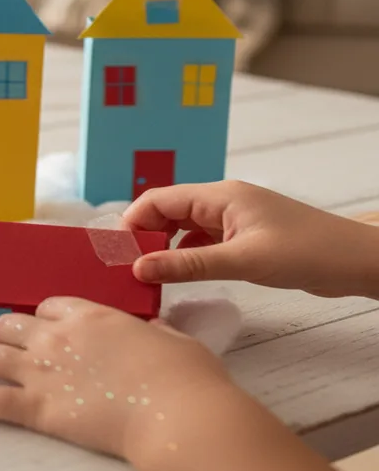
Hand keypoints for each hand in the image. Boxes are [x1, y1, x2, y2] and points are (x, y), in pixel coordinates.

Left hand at [0, 297, 236, 460]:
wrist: (177, 416)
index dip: (46, 315)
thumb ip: (153, 331)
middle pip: (13, 324)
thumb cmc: (185, 377)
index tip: (47, 324)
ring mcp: (44, 371)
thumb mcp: (172, 338)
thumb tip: (152, 332)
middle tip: (10, 342)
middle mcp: (58, 337)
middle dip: (9, 332)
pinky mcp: (39, 409)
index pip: (49, 305)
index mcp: (90, 315)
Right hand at [123, 180, 378, 298]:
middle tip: (126, 265)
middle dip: (144, 235)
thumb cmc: (308, 252)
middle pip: (167, 212)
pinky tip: (178, 274)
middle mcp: (222, 202)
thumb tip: (139, 267)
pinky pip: (202, 242)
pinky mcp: (244, 238)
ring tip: (146, 272)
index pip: (159, 199)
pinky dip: (186, 256)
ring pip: (184, 228)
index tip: (115, 250)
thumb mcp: (243, 261)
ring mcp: (233, 220)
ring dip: (164, 247)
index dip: (133, 222)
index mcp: (219, 195)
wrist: (357, 262)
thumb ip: (189, 265)